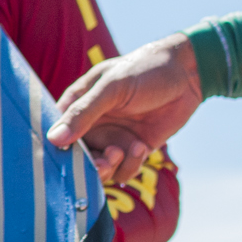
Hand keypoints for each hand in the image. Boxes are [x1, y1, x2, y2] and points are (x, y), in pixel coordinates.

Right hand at [47, 33, 201, 183]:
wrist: (188, 74)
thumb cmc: (144, 70)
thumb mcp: (111, 88)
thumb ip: (82, 113)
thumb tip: (54, 139)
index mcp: (75, 106)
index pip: (54, 134)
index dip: (55, 150)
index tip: (62, 160)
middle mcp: (89, 126)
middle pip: (75, 158)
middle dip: (86, 165)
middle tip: (102, 162)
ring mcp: (110, 139)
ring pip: (98, 170)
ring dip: (109, 168)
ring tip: (121, 152)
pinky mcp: (132, 150)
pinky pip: (122, 171)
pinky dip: (130, 165)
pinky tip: (141, 146)